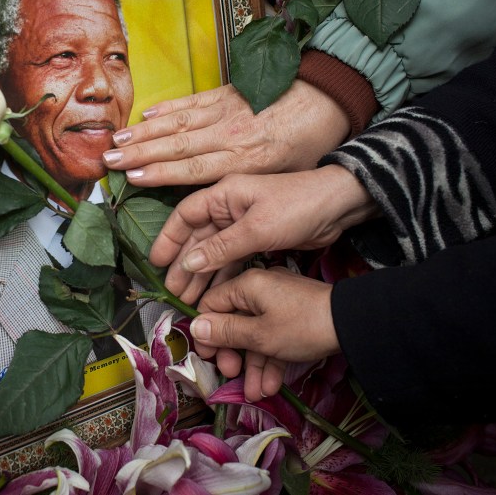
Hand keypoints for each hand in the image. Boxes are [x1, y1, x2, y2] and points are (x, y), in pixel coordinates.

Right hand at [102, 81, 350, 186]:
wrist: (330, 96)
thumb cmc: (311, 143)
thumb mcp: (284, 175)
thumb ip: (248, 189)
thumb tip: (218, 208)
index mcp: (245, 159)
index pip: (194, 168)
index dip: (160, 173)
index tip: (133, 177)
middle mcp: (230, 134)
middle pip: (177, 145)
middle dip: (140, 153)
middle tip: (109, 159)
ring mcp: (227, 110)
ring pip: (178, 123)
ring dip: (145, 132)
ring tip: (116, 140)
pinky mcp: (228, 93)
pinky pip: (192, 102)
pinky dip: (168, 108)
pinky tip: (147, 116)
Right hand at [148, 165, 376, 304]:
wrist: (339, 206)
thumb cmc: (298, 206)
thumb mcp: (257, 228)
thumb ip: (222, 247)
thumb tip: (189, 263)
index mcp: (223, 194)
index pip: (185, 215)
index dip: (168, 238)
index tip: (157, 263)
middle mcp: (229, 208)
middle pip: (197, 238)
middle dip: (184, 265)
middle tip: (173, 292)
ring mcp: (242, 225)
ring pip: (214, 252)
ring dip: (201, 275)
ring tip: (189, 300)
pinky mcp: (257, 239)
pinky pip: (232, 259)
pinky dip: (222, 276)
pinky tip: (213, 294)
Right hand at [188, 266, 339, 401]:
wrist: (353, 325)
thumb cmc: (301, 326)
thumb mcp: (259, 335)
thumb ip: (225, 332)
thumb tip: (195, 327)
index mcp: (247, 285)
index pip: (211, 304)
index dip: (206, 332)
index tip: (207, 357)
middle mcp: (260, 290)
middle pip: (234, 322)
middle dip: (232, 354)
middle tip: (231, 375)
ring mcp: (279, 304)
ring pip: (256, 335)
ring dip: (254, 365)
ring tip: (255, 393)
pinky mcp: (295, 318)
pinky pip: (274, 337)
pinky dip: (272, 360)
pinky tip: (271, 386)